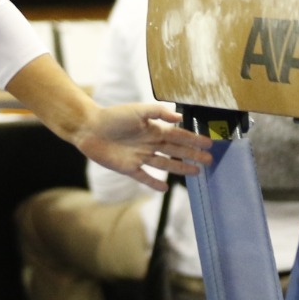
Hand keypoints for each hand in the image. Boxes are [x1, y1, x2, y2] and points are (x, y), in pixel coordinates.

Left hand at [73, 102, 212, 191]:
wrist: (89, 128)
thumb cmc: (112, 116)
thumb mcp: (137, 110)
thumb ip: (158, 112)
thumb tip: (179, 116)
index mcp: (153, 128)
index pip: (178, 135)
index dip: (193, 140)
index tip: (209, 144)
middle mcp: (149, 143)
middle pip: (175, 151)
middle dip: (192, 155)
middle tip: (209, 161)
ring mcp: (140, 156)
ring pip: (165, 164)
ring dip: (180, 168)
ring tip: (196, 173)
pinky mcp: (128, 168)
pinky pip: (144, 177)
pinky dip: (154, 183)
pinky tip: (165, 188)